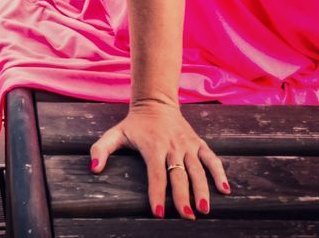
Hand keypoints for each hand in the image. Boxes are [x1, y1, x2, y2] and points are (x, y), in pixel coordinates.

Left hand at [89, 98, 229, 218]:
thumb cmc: (134, 124)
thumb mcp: (115, 134)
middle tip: (187, 217)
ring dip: (203, 189)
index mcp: (153, 146)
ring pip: (198, 169)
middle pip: (179, 175)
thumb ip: (101, 149)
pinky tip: (225, 190)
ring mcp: (188, 145)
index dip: (157, 194)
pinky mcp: (198, 143)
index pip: (156, 174)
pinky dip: (219, 173)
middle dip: (183, 197)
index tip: (159, 213)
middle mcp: (173, 146)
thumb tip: (93, 168)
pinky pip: (211, 158)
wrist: (156, 102)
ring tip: (204, 209)